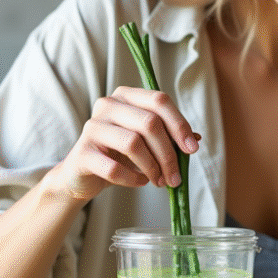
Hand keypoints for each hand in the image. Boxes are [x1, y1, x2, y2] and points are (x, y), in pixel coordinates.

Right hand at [49, 86, 198, 201]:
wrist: (82, 175)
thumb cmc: (118, 154)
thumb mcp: (146, 142)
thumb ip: (169, 137)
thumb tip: (195, 140)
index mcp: (126, 96)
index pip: (159, 100)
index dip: (179, 125)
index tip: (192, 149)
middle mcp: (107, 105)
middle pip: (149, 123)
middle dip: (168, 154)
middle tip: (175, 177)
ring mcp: (92, 127)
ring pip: (133, 143)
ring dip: (152, 167)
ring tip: (159, 181)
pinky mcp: (82, 153)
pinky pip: (114, 168)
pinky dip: (132, 178)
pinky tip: (140, 182)